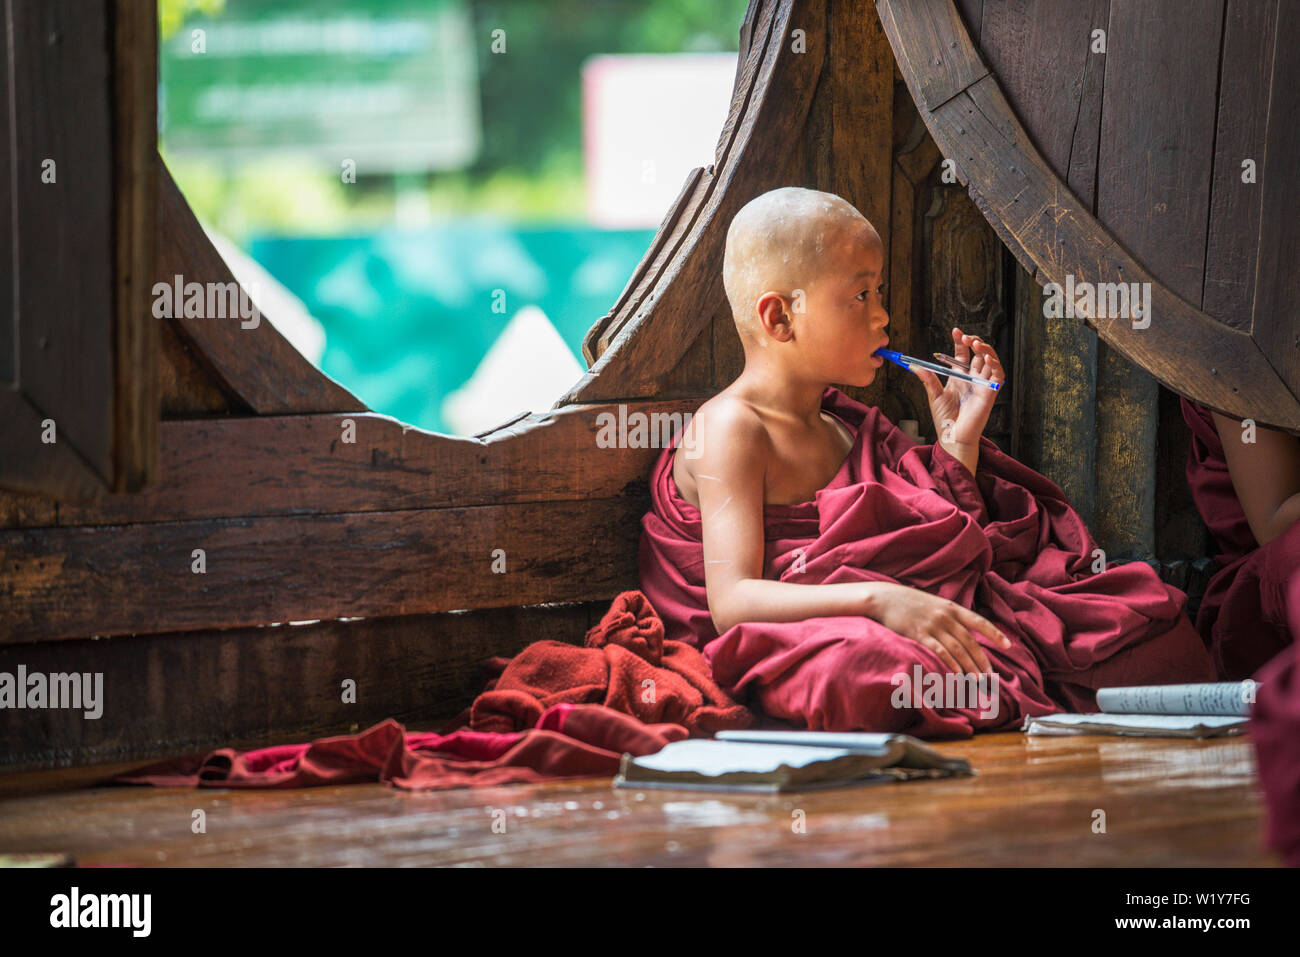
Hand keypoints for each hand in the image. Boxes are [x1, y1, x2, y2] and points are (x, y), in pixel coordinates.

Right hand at [865, 581, 1011, 675]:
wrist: (884, 598)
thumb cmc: (908, 602)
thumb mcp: (933, 603)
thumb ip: (949, 615)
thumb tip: (963, 630)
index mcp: (951, 607)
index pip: (979, 621)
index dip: (994, 634)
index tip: (1008, 645)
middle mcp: (945, 616)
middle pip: (970, 640)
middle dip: (982, 659)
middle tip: (990, 675)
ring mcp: (932, 625)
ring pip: (958, 649)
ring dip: (970, 666)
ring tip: (978, 679)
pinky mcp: (919, 634)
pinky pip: (939, 651)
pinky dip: (951, 663)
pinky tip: (958, 674)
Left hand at [911, 327, 1003, 454]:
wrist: (952, 436)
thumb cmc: (944, 418)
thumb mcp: (934, 395)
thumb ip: (927, 379)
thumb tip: (914, 365)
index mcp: (959, 377)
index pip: (963, 354)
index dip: (960, 342)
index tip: (955, 330)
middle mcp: (972, 378)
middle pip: (978, 354)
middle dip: (974, 342)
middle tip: (966, 337)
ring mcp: (982, 384)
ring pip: (990, 360)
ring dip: (986, 349)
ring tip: (976, 343)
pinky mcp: (990, 392)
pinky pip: (998, 374)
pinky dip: (995, 364)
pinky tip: (987, 357)